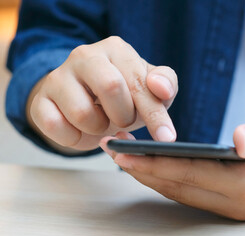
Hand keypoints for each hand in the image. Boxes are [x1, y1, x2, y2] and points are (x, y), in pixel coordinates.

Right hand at [27, 36, 177, 150]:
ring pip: (83, 113)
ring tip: (102, 121)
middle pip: (111, 88)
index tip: (167, 139)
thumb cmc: (125, 95)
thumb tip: (161, 88)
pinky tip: (81, 129)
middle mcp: (84, 56)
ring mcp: (58, 76)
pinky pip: (55, 126)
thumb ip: (166, 84)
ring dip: (99, 128)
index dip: (155, 114)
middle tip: (124, 120)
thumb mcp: (151, 88)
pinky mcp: (40, 100)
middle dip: (124, 116)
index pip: (139, 82)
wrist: (86, 101)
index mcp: (115, 49)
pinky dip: (74, 138)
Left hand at [99, 115, 244, 220]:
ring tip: (127, 161)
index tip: (124, 151)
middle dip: (143, 171)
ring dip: (154, 178)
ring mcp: (235, 209)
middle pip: (179, 188)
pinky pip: (195, 196)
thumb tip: (239, 138)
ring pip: (184, 195)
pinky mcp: (236, 206)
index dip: (154, 162)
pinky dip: (172, 183)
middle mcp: (237, 205)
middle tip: (113, 154)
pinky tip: (159, 172)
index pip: (190, 173)